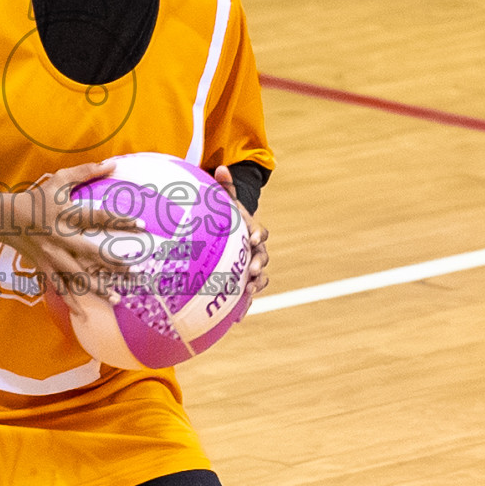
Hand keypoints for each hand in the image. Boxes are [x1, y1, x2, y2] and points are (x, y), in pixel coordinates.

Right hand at [0, 161, 140, 299]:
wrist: (6, 218)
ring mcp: (51, 255)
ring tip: (116, 299)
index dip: (119, 219)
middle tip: (133, 271)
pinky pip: (59, 286)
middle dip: (112, 262)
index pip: (97, 216)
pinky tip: (83, 314)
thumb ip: (86, 171)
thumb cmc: (37, 197)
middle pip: (89, 251)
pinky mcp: (44, 267)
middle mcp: (59, 237)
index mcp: (65, 215)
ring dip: (96, 288)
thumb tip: (113, 164)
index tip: (141, 224)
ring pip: (76, 275)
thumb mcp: (58, 180)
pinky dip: (70, 301)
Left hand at [214, 166, 269, 299]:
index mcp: (253, 231)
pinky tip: (236, 318)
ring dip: (255, 286)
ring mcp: (252, 268)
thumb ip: (225, 188)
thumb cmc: (227, 217)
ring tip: (247, 294)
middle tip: (251, 271)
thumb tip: (221, 167)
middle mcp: (257, 251)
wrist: (232, 234)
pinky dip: (244, 306)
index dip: (257, 235)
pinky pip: (247, 295)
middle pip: (263, 258)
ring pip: (258, 279)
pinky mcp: (244, 283)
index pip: (260, 233)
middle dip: (259, 265)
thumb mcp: (226, 203)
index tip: (252, 238)